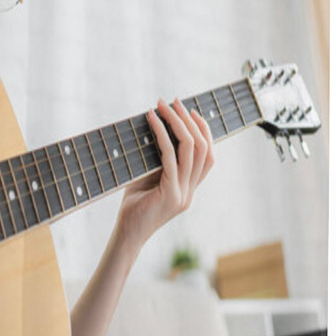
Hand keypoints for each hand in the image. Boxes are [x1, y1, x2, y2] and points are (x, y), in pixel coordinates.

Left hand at [116, 97, 214, 252]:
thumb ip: (158, 158)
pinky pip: (170, 158)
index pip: (208, 155)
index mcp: (190, 188)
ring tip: (163, 105)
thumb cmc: (133, 205)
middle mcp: (191, 191)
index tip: (189, 110)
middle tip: (174, 101)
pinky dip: (162, 135)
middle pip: (204, 148)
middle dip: (190, 120)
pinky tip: (152, 121)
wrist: (126, 234)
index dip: (203, 130)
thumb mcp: (149, 177)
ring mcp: (183, 193)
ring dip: (177, 122)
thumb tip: (155, 126)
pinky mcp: (170, 194)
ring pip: (192, 150)